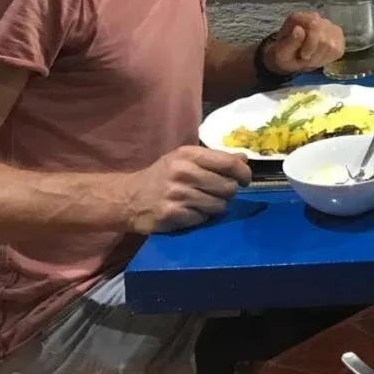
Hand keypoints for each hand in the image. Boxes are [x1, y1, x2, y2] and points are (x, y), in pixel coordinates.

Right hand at [125, 146, 252, 233]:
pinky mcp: (173, 214)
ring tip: (203, 202)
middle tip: (219, 193)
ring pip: (219, 204)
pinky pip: (204, 218)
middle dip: (229, 192)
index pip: (229, 163)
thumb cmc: (162, 176)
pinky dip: (202, 217)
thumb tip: (244, 159)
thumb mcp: (185, 159)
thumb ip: (215, 159)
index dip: (244, 173)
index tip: (245, 180)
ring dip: (216, 206)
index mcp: (189, 155)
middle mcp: (183, 172)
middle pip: (228, 186)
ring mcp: (178, 194)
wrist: (128, 198)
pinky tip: (190, 212)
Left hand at [264, 10, 344, 75]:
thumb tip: (299, 30)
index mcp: (299, 17)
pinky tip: (319, 56)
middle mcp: (315, 17)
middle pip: (324, 39)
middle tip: (306, 58)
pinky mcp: (337, 36)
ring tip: (311, 58)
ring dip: (320, 57)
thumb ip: (290, 42)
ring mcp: (328, 25)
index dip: (310, 44)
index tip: (303, 55)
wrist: (291, 59)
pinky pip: (338, 50)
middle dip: (314, 54)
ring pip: (332, 46)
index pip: (314, 25)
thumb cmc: (285, 55)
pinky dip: (328, 58)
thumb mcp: (282, 52)